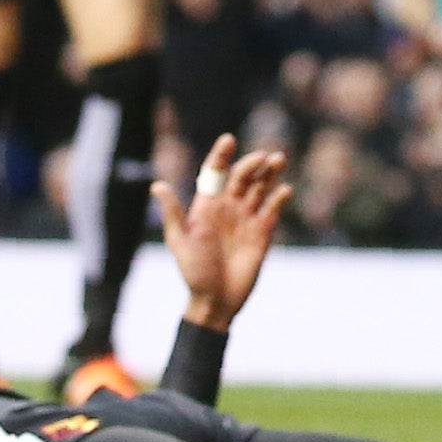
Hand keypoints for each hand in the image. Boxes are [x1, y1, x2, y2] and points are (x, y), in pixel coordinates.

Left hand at [152, 134, 292, 327]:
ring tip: (278, 159)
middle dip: (252, 164)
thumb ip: (173, 213)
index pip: (214, 173)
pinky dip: (279, 198)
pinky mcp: (262, 233)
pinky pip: (272, 210)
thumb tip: (157, 185)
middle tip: (263, 157)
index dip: (221, 156)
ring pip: (260, 188)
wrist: (215, 301)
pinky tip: (284, 190)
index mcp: (206, 206)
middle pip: (242, 177)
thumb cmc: (193, 272)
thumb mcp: (180, 241)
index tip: (229, 140)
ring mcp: (246, 219)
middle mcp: (227, 208)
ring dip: (269, 173)